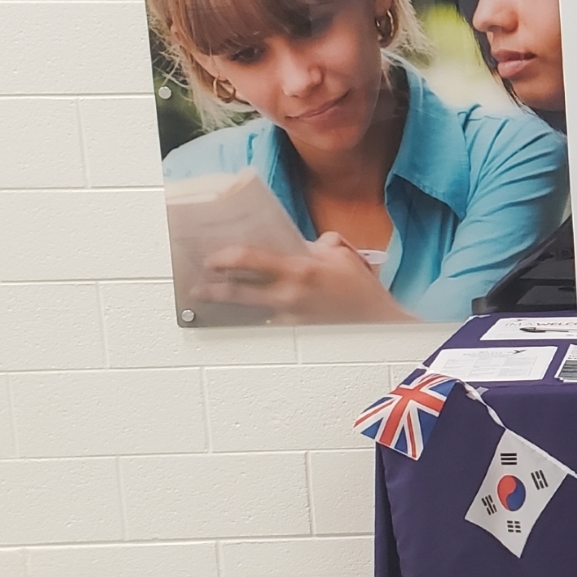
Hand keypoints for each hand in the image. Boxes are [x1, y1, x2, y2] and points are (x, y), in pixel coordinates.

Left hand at [195, 232, 411, 322]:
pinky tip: (245, 318)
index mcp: (299, 269)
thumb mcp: (344, 257)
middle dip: (212, 288)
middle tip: (198, 285)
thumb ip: (324, 244)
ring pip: (247, 311)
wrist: (379, 323)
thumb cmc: (363, 290)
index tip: (211, 258)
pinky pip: (266, 324)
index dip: (223, 258)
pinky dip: (255, 319)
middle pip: (236, 292)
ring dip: (229, 306)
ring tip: (212, 302)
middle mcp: (289, 294)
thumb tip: (310, 242)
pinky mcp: (294, 333)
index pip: (248, 260)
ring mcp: (289, 317)